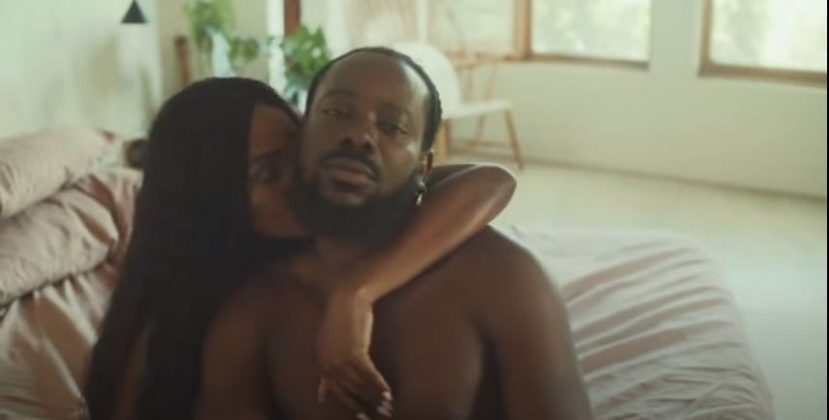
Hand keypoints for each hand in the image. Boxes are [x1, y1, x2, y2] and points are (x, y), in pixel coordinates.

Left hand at [317, 288, 393, 417]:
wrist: (346, 298)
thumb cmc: (339, 322)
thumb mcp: (327, 348)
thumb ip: (326, 375)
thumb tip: (321, 397)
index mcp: (322, 364)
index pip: (338, 392)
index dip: (353, 406)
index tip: (365, 416)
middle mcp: (328, 364)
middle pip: (350, 391)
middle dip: (367, 405)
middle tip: (383, 414)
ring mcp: (340, 358)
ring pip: (360, 384)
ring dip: (376, 396)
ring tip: (388, 405)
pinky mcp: (354, 350)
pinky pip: (368, 373)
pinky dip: (378, 384)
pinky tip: (388, 392)